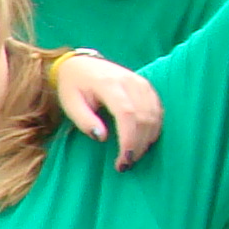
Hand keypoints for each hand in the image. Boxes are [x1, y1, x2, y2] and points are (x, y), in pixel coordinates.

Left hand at [51, 52, 162, 166]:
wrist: (81, 64)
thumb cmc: (73, 86)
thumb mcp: (70, 104)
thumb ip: (84, 121)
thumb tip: (102, 137)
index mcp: (109, 84)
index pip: (127, 114)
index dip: (129, 140)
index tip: (123, 161)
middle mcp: (130, 81)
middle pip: (144, 118)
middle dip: (138, 145)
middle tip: (125, 164)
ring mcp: (142, 82)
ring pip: (154, 116)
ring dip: (147, 140)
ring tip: (132, 156)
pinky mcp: (147, 86)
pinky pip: (158, 111)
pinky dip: (153, 129)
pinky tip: (143, 142)